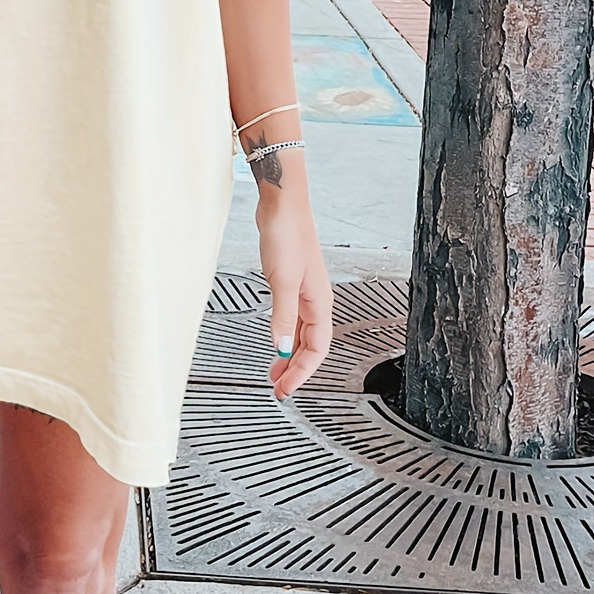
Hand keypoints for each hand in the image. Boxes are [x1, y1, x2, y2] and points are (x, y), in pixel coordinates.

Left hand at [256, 197, 331, 399]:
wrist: (281, 204)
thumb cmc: (286, 234)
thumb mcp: (282, 280)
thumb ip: (282, 316)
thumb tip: (282, 347)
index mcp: (319, 302)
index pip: (316, 349)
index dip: (302, 372)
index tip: (286, 389)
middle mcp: (315, 299)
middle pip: (310, 345)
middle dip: (295, 369)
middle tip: (278, 387)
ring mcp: (303, 291)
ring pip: (300, 333)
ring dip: (288, 354)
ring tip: (274, 371)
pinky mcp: (290, 282)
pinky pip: (292, 318)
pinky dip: (284, 334)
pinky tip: (276, 339)